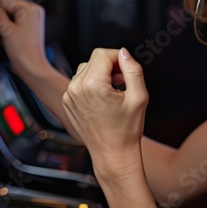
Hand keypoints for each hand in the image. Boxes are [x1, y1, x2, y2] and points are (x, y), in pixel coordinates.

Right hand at [0, 0, 49, 80]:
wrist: (31, 67)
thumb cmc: (23, 51)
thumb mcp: (5, 29)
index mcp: (30, 9)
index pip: (6, 1)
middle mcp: (33, 13)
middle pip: (7, 10)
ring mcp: (32, 22)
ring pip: (9, 18)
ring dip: (1, 28)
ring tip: (1, 38)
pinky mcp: (29, 30)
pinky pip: (14, 25)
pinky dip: (7, 32)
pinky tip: (5, 40)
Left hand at [63, 48, 147, 182]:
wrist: (112, 154)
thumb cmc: (127, 130)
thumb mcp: (139, 97)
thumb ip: (133, 70)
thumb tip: (124, 53)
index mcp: (92, 85)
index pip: (102, 54)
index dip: (118, 58)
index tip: (127, 71)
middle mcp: (76, 88)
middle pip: (94, 60)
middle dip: (110, 67)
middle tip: (122, 84)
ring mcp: (69, 96)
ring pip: (85, 70)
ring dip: (100, 75)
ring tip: (113, 93)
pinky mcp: (67, 103)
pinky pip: (79, 83)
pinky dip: (91, 85)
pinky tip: (102, 101)